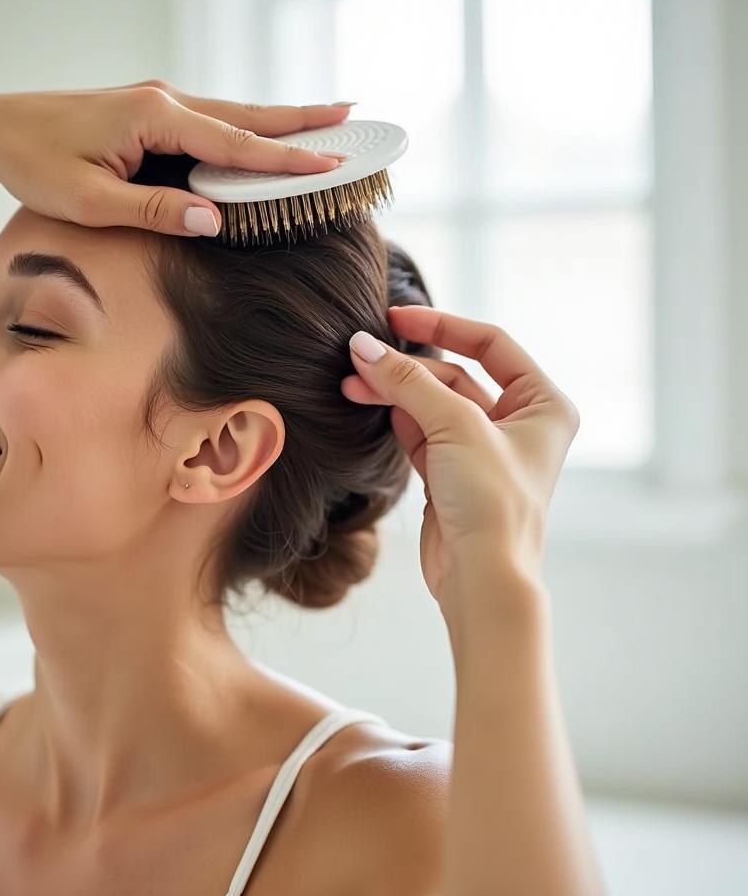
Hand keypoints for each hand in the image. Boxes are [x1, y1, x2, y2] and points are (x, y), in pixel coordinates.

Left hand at [0, 79, 350, 236]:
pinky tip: (257, 132)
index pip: (235, 144)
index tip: (333, 165)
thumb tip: (215, 220)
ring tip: (323, 119)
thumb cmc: (36, 165)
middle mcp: (162, 100)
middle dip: (301, 119)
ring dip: (277, 118)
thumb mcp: (93, 202)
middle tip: (353, 118)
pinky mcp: (145, 111)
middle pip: (246, 114)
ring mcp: (154, 101)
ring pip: (230, 113)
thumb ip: (156, 210)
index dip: (286, 158)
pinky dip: (242, 126)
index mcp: (154, 118)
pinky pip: (207, 119)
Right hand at [341, 306, 579, 606]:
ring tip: (352, 383)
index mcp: (543, 405)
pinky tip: (368, 405)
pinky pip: (420, 431)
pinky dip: (395, 418)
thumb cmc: (493, 504)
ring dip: (394, 391)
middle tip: (360, 357)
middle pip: (455, 375)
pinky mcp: (452, 474)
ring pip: (432, 404)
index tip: (397, 318)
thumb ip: (408, 381)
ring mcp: (482, 450)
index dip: (443, 325)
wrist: (480, 577)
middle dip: (407, 367)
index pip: (491, 344)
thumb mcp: (455, 427)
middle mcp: (518, 424)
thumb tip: (363, 346)